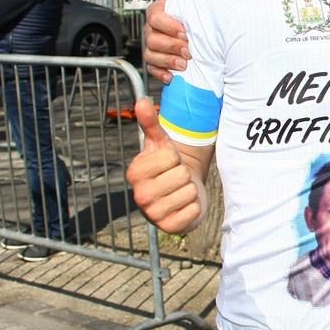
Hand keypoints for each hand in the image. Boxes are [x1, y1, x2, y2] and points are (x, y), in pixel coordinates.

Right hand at [126, 97, 203, 232]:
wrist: (178, 190)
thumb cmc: (167, 165)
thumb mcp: (160, 142)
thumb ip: (150, 123)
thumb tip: (141, 101)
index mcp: (134, 173)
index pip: (171, 157)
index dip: (175, 157)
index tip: (168, 163)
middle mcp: (140, 195)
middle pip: (181, 175)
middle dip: (184, 174)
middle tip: (175, 178)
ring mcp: (153, 214)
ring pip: (190, 192)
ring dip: (190, 190)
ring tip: (180, 191)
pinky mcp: (169, 227)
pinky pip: (194, 211)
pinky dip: (195, 207)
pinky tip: (184, 205)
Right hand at [143, 0, 190, 83]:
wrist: (200, 29)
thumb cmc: (192, 10)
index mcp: (159, 11)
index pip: (155, 16)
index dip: (169, 25)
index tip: (185, 32)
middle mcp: (153, 29)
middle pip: (152, 38)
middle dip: (170, 46)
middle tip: (188, 50)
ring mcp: (153, 46)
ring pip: (151, 55)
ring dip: (167, 61)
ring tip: (184, 65)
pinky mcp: (157, 61)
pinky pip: (152, 69)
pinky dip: (161, 74)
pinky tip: (171, 77)